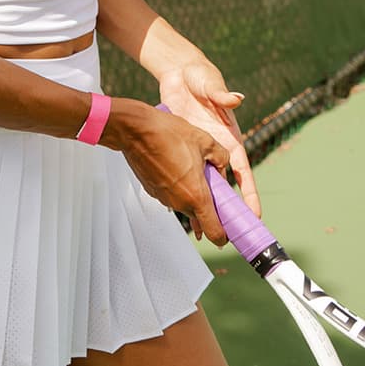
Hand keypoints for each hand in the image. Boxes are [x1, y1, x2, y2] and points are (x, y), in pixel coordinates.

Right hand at [113, 99, 230, 245]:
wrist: (135, 130)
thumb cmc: (168, 134)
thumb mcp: (205, 141)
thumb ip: (221, 157)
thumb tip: (223, 165)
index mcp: (196, 195)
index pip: (214, 231)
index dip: (223, 235)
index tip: (229, 231)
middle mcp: (179, 202)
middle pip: (200, 216)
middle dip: (208, 204)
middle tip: (212, 184)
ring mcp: (164, 198)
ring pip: (185, 202)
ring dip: (191, 191)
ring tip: (190, 166)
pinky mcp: (152, 191)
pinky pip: (171, 194)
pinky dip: (177, 185)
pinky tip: (175, 164)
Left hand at [158, 61, 260, 234]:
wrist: (178, 72)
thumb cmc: (201, 78)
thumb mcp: (211, 85)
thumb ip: (222, 94)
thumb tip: (236, 98)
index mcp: (230, 139)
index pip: (242, 172)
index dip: (250, 194)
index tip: (256, 216)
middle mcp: (217, 149)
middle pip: (224, 186)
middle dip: (228, 210)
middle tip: (230, 235)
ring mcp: (198, 151)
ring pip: (203, 185)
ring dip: (202, 206)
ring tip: (202, 232)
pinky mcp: (182, 148)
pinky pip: (184, 175)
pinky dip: (182, 191)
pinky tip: (177, 209)